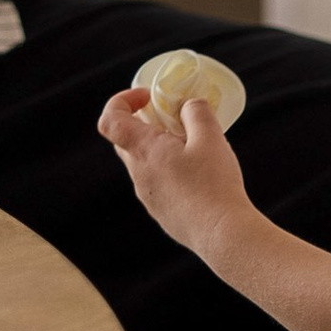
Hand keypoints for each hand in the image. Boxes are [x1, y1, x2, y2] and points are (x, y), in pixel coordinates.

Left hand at [98, 88, 250, 258]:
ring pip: (145, 164)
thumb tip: (188, 105)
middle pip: (127, 141)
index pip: (110, 121)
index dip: (121, 101)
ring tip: (195, 148)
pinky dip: (171, 171)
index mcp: (144, 151)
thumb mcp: (211, 137)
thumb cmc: (213, 184)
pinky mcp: (162, 212)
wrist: (221, 233)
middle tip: (175, 119)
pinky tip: (200, 176)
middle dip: (146, 124)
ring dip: (161, 149)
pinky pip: (159, 184)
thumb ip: (196, 112)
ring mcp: (148, 196)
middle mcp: (139, 174)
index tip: (147, 97)